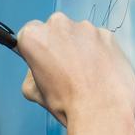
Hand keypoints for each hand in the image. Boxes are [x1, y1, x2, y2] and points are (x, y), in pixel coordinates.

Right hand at [16, 13, 134, 126]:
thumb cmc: (68, 103)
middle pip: (55, 31)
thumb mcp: (34, 93)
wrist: (103, 110)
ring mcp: (85, 27)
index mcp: (35, 36)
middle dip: (58, 46)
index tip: (40, 59)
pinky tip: (99, 73)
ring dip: (79, 49)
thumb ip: (31, 74)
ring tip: (85, 75)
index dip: (35, 49)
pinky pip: (98, 41)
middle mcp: (59, 25)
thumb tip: (38, 70)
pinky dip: (98, 53)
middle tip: (63, 71)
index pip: (28, 34)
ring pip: (78, 35)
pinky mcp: (106, 34)